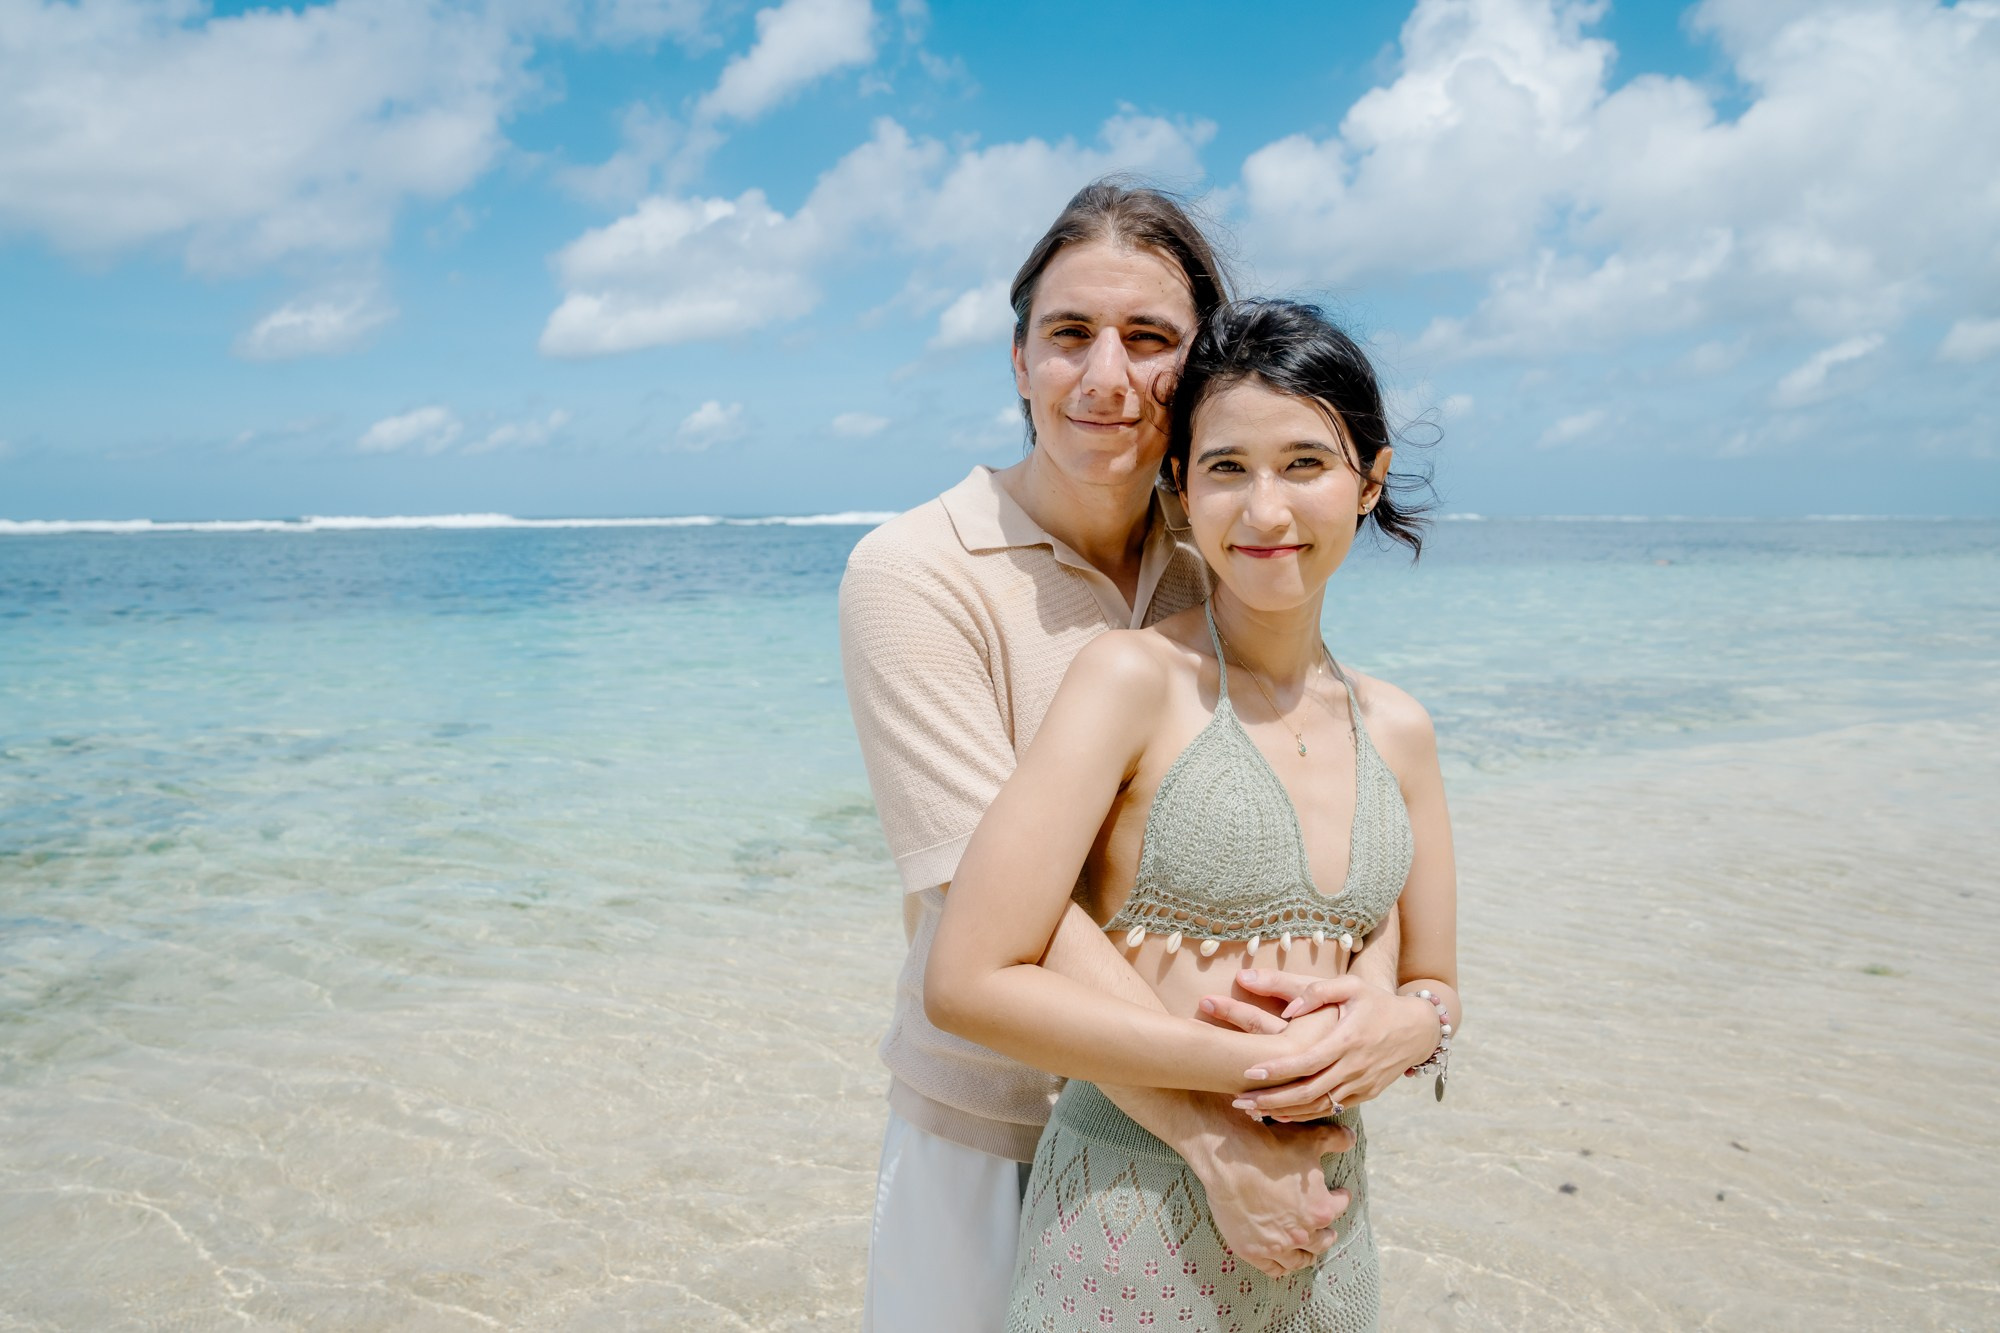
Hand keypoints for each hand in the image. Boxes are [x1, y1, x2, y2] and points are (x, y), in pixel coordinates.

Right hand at [1170, 1093, 1356, 1278]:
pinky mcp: (1253, 1251)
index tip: (1339, 1194)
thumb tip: (1350, 1138)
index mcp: (1321, 1209)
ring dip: (1307, 1254)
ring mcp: (1278, 1245)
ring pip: (1300, 1259)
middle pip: (1322, 1240)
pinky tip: (1283, 1261)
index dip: (1340, 1197)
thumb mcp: (1310, 1139)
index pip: (1340, 1206)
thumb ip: (1335, 1139)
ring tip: (1307, 1250)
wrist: (1232, 1160)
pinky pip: (1273, 1268)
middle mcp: (1303, 1233)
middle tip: (1325, 1229)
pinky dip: (1281, 1266)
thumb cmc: (1271, 1148)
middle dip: (1326, 1233)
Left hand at [1227, 970, 1438, 1118]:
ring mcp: (1361, 1085)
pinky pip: (1331, 1109)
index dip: (1278, 1070)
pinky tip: (1281, 1114)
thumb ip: (1317, 991)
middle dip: (1272, 1100)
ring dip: (1284, 1112)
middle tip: (1240, 1102)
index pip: (1308, 1061)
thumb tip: (1288, 1009)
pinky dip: (1305, 1115)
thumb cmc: (1377, 1002)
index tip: (1249, 1073)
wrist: (1418, 1029)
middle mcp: (1355, 1067)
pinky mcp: (1365, 1095)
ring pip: (1318, 1107)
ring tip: (1252, 1111)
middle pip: (1308, 1092)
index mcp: (1348, 1039)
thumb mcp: (1351, 986)